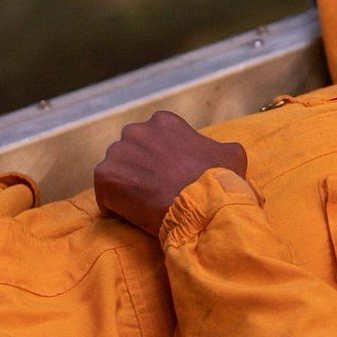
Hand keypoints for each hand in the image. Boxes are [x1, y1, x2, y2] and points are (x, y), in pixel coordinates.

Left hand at [94, 111, 247, 234]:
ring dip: (129, 186)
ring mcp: (117, 153)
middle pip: (133, 152)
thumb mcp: (232, 155)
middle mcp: (136, 131)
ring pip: (118, 171)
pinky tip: (136, 215)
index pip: (156, 139)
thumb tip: (219, 152)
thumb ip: (219, 147)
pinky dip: (117, 205)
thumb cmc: (218, 180)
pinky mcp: (105, 176)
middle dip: (142, 169)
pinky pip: (106, 193)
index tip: (174, 175)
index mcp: (164, 122)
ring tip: (147, 205)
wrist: (201, 207)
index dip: (165, 160)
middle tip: (159, 190)